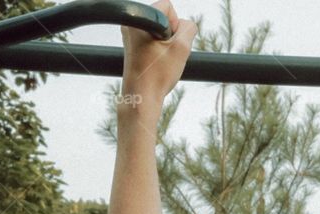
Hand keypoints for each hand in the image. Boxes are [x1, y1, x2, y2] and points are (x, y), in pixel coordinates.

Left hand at [119, 0, 197, 115]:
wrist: (142, 98)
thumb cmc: (158, 75)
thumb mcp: (181, 48)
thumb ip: (189, 28)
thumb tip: (186, 26)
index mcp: (138, 21)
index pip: (167, 6)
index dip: (175, 24)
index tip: (169, 44)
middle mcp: (131, 25)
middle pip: (164, 18)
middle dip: (172, 35)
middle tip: (166, 54)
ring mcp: (130, 36)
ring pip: (161, 31)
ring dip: (167, 45)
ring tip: (161, 61)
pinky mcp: (132, 47)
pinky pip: (154, 41)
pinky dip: (160, 51)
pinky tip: (158, 65)